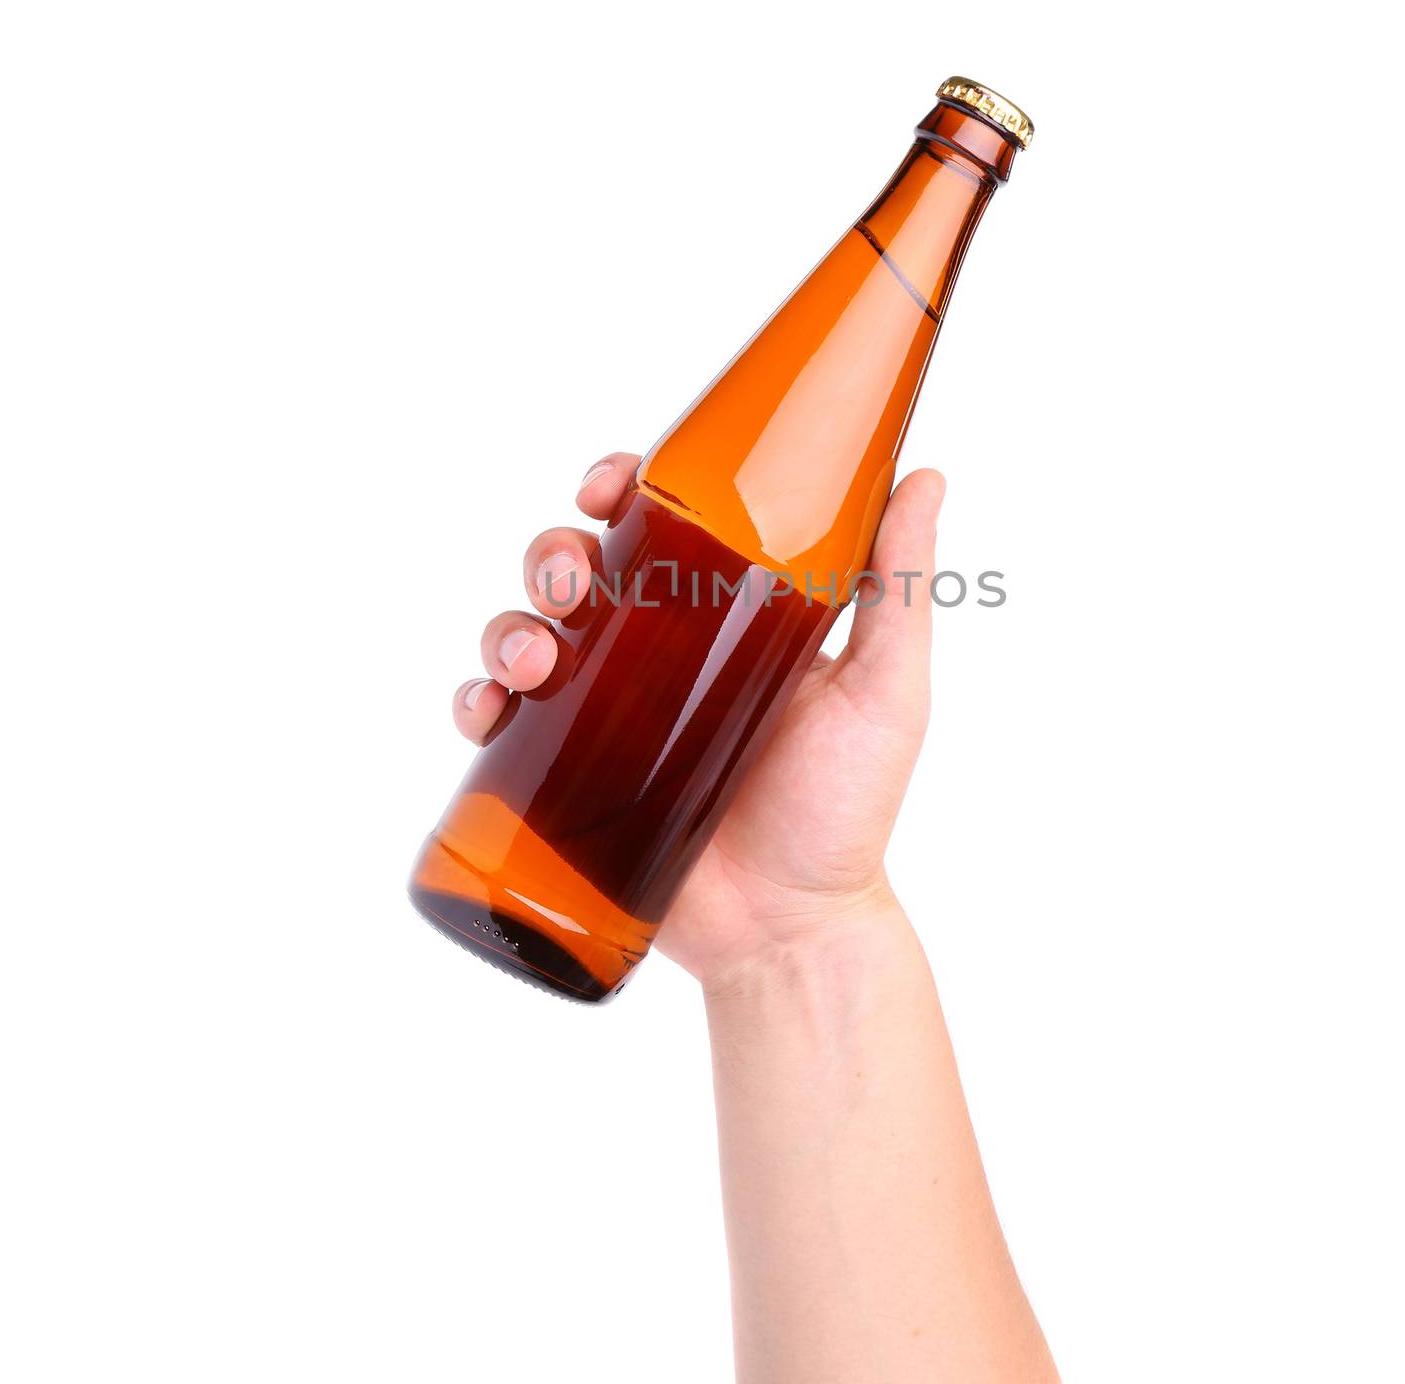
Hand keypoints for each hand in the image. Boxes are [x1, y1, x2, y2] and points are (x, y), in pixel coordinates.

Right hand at [452, 452, 945, 991]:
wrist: (792, 930)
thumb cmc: (845, 808)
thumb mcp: (883, 689)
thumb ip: (898, 590)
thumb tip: (925, 475)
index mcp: (724, 615)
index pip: (659, 526)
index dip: (622, 490)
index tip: (611, 486)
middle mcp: (656, 653)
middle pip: (581, 571)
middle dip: (553, 555)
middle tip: (569, 581)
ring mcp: (606, 716)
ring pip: (530, 634)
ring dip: (510, 625)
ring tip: (532, 659)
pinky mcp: (567, 779)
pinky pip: (502, 725)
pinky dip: (479, 703)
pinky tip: (491, 709)